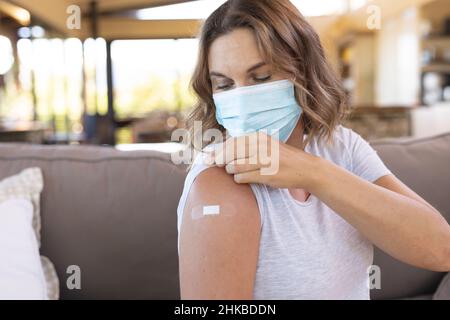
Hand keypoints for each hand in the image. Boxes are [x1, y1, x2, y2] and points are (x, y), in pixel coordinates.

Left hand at [205, 132, 322, 188]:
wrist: (304, 168)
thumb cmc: (281, 158)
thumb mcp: (265, 145)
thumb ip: (245, 146)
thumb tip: (218, 152)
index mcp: (258, 137)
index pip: (232, 143)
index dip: (218, 150)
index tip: (207, 157)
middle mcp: (260, 146)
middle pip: (230, 153)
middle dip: (219, 160)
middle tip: (214, 165)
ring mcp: (264, 160)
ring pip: (235, 166)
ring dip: (231, 170)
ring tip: (235, 171)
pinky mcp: (267, 174)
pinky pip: (243, 177)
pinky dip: (239, 179)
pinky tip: (242, 179)